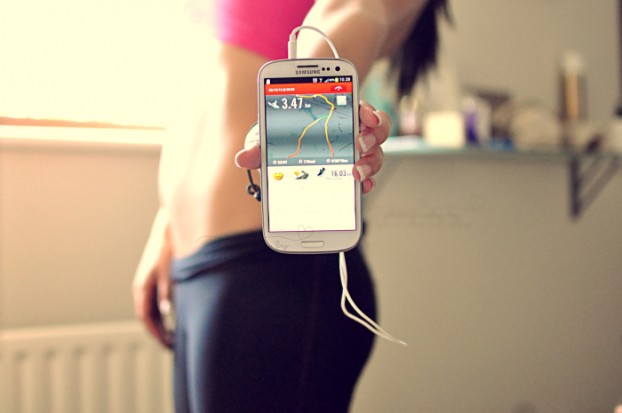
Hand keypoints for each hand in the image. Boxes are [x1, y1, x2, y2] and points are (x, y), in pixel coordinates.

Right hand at [132, 212, 173, 348]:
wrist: (168, 230)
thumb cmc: (169, 250)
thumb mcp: (170, 272)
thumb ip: (167, 292)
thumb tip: (166, 311)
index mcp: (142, 287)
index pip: (145, 317)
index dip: (155, 333)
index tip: (167, 344)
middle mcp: (142, 287)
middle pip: (147, 317)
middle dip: (158, 332)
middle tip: (173, 346)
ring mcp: (147, 284)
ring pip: (151, 310)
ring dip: (160, 324)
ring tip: (175, 337)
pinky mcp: (154, 280)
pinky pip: (155, 302)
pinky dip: (163, 314)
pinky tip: (175, 319)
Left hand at [234, 101, 390, 193]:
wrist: (286, 150)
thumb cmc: (280, 135)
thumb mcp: (268, 135)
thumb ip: (258, 145)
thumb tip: (243, 158)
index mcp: (334, 111)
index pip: (358, 104)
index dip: (367, 108)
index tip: (366, 115)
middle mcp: (350, 129)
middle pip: (376, 128)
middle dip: (373, 135)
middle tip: (360, 144)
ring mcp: (355, 151)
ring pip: (376, 152)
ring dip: (371, 161)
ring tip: (357, 171)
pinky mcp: (353, 170)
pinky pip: (368, 174)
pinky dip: (366, 181)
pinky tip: (359, 187)